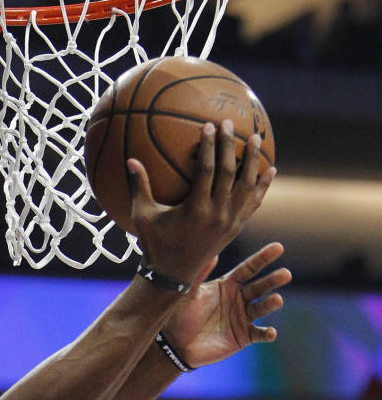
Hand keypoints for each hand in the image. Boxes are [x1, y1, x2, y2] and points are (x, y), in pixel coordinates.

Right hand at [127, 121, 275, 287]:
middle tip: (229, 124)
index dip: (209, 147)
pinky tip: (270, 171)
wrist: (174, 275)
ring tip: (255, 138)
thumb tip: (130, 159)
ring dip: (253, 161)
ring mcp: (230, 222)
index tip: (208, 126)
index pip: (207, 171)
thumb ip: (139, 187)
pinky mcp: (236, 227)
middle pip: (229, 173)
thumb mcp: (143, 217)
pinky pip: (254, 203)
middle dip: (230, 146)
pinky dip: (263, 186)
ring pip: (247, 186)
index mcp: (195, 210)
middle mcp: (217, 215)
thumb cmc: (155, 244)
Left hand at [164, 242, 289, 367]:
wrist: (175, 345)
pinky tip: (271, 332)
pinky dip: (266, 333)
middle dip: (273, 280)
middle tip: (286, 274)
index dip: (263, 258)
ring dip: (270, 304)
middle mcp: (238, 299)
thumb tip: (213, 253)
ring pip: (261, 308)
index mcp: (227, 285)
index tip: (278, 247)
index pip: (248, 268)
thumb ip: (199, 275)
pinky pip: (258, 334)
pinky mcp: (243, 336)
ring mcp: (242, 318)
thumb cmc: (179, 316)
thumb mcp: (187, 293)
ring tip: (277, 299)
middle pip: (259, 287)